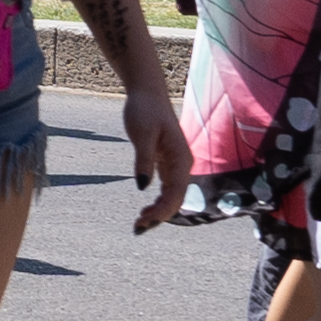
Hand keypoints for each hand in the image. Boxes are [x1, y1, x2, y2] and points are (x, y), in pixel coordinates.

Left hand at [121, 72, 193, 232]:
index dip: (162, 211)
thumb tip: (144, 187)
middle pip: (176, 199)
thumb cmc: (144, 110)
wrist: (147, 93)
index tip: (144, 222)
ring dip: (158, 211)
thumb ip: (144, 160)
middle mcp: (183, 164)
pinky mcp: (168, 163)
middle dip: (159, 216)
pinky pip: (167, 188)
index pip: (176, 193)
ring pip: (172, 196)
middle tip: (137, 228)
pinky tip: (146, 209)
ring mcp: (176, 164)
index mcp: (181, 158)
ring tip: (139, 223)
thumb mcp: (142, 134)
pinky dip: (158, 201)